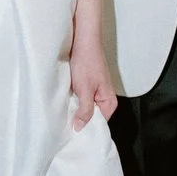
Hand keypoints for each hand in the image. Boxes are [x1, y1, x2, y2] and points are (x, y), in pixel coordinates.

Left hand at [68, 10, 116, 130]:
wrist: (84, 42)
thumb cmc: (87, 62)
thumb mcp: (84, 90)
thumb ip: (84, 110)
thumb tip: (81, 128)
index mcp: (110, 103)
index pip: (100, 125)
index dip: (87, 129)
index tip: (74, 133)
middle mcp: (106, 99)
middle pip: (94, 118)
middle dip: (81, 121)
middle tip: (68, 125)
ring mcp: (98, 93)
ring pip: (87, 109)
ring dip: (77, 111)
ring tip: (67, 113)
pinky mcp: (90, 88)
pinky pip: (83, 101)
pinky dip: (76, 102)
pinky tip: (68, 102)